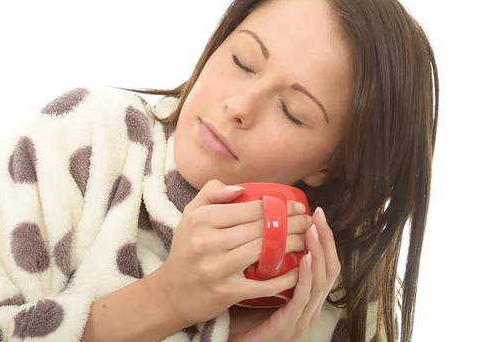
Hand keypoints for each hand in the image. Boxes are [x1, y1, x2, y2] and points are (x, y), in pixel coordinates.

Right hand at [151, 180, 311, 326]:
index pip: (249, 208)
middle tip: (308, 221)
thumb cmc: (186, 249)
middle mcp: (208, 242)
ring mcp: (217, 268)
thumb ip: (211, 193)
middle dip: (292, 223)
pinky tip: (299, 270)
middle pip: (261, 228)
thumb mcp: (190, 215)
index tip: (296, 206)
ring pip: (265, 251)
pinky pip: (263, 283)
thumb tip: (239, 188)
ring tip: (308, 239)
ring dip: (293, 244)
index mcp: (202, 219)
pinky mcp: (226, 292)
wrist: (172, 292)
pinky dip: (284, 277)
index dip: (278, 206)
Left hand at [229, 207, 340, 341]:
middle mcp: (310, 305)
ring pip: (320, 282)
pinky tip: (303, 259)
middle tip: (317, 217)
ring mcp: (302, 317)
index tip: (317, 213)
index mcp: (307, 293)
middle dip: (325, 240)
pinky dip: (306, 277)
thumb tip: (270, 224)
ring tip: (312, 231)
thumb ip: (272, 258)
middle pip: (329, 269)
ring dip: (318, 253)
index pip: (325, 261)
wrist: (231, 340)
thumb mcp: (262, 280)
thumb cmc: (244, 311)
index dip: (324, 237)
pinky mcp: (289, 325)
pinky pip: (302, 298)